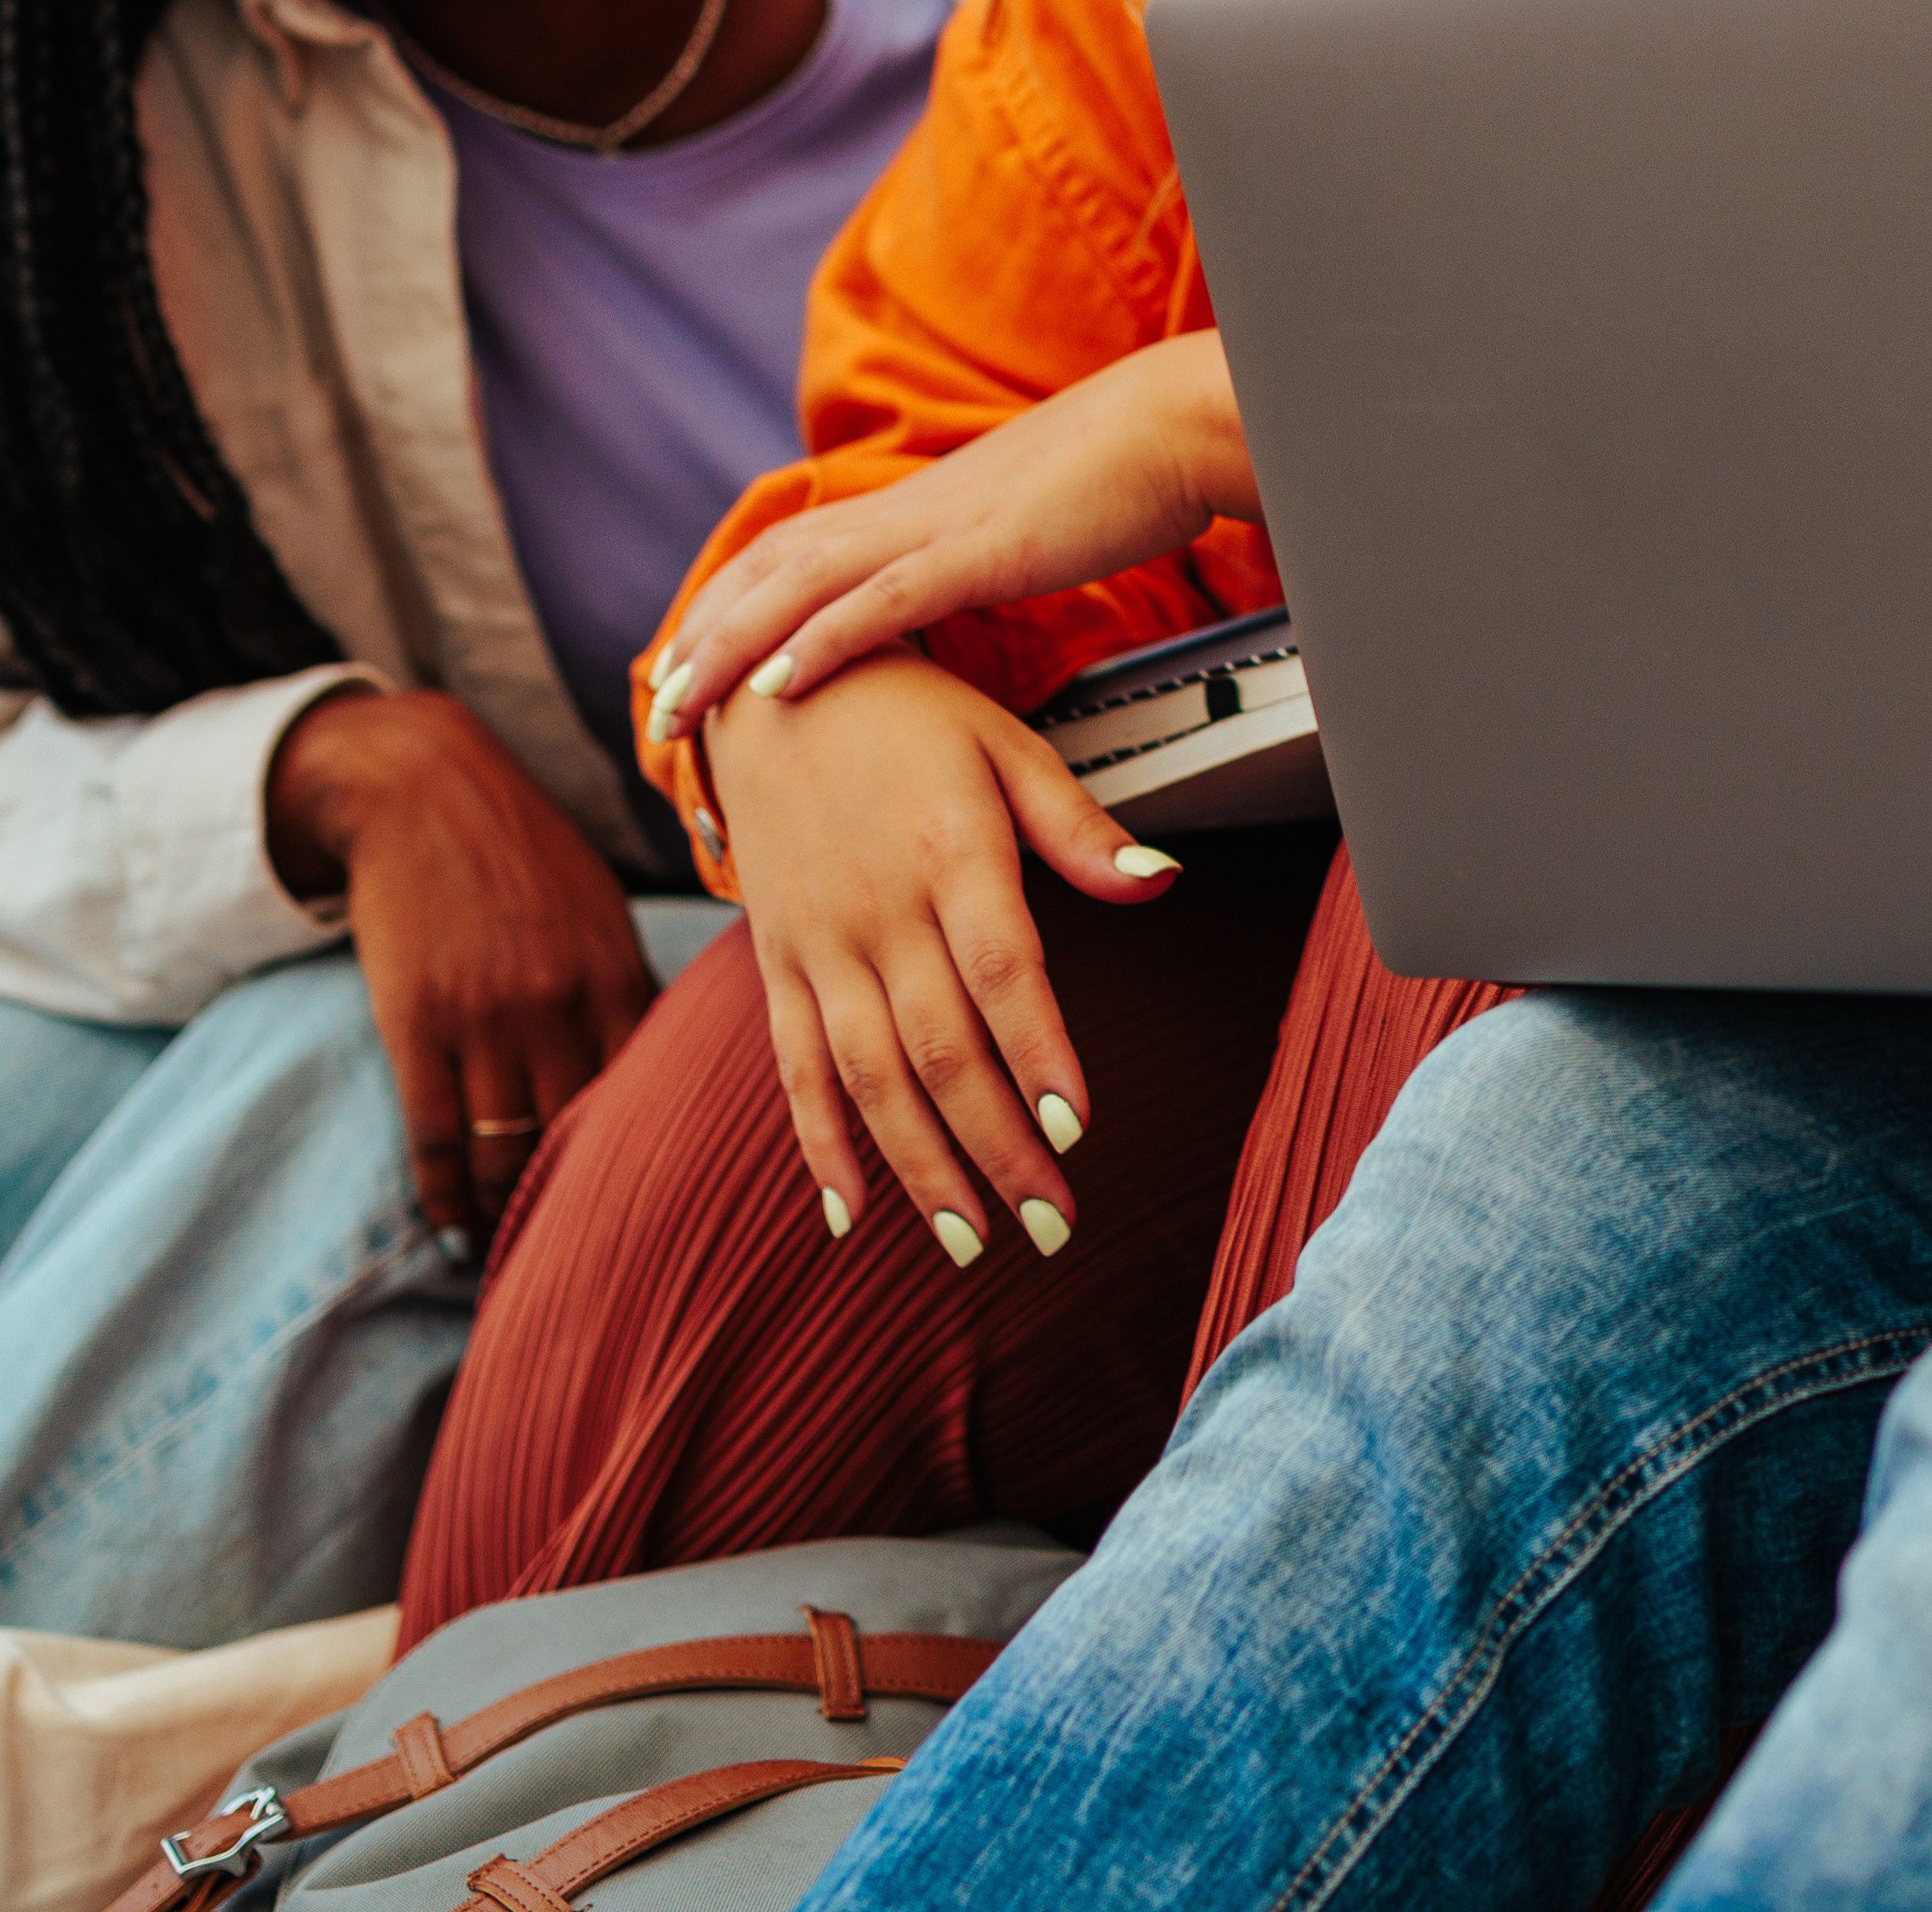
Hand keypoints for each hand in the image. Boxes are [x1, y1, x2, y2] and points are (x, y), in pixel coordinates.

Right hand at [264, 690, 663, 1242]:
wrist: (420, 788)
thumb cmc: (522, 851)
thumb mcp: (598, 908)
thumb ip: (625, 989)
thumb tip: (659, 1070)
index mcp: (616, 975)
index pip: (648, 1096)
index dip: (653, 1163)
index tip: (663, 1216)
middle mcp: (557, 1004)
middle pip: (581, 1136)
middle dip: (586, 1203)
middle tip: (599, 1265)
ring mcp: (483, 1018)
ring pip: (506, 1150)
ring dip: (511, 1212)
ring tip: (517, 1252)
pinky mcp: (415, 1024)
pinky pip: (435, 1137)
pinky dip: (445, 1195)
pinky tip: (456, 1228)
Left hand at [645, 335, 1247, 746]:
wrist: (1175, 426)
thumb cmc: (1114, 481)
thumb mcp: (1018, 529)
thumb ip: (969, 560)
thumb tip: (942, 602)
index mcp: (912, 511)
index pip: (791, 557)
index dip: (732, 610)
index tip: (691, 669)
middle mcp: (907, 514)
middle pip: (772, 572)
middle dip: (704, 639)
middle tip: (656, 709)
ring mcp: (939, 529)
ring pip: (803, 587)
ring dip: (731, 646)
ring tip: (681, 706)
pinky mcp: (983, 550)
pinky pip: (885, 601)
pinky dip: (823, 641)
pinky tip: (779, 684)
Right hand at [700, 647, 1178, 1263]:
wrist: (769, 687)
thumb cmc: (908, 717)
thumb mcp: (1005, 746)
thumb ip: (1079, 826)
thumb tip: (1162, 877)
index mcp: (951, 855)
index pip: (1001, 974)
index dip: (1036, 1053)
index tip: (1074, 1128)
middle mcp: (879, 911)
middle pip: (939, 1049)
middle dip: (995, 1147)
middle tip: (1050, 1225)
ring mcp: (819, 944)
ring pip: (867, 1077)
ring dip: (918, 1168)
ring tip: (969, 1243)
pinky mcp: (778, 963)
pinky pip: (794, 1067)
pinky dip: (819, 1143)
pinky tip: (851, 1213)